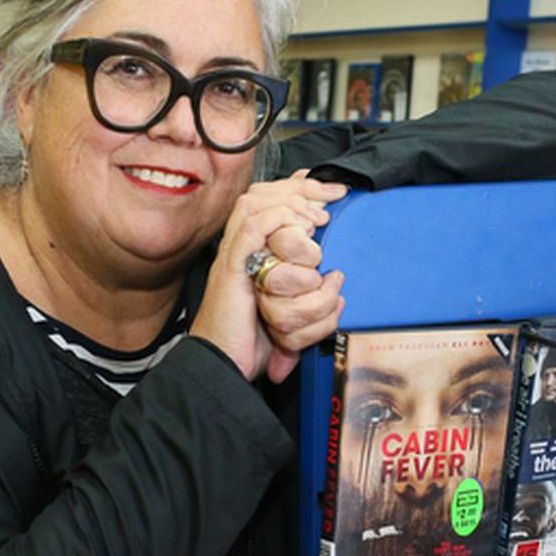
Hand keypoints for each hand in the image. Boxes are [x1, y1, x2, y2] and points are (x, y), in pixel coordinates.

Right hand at [190, 170, 347, 381]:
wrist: (221, 367)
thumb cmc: (250, 343)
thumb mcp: (287, 311)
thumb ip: (305, 294)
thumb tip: (334, 278)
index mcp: (248, 253)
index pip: (268, 200)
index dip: (300, 188)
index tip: (334, 192)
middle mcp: (237, 250)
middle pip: (260, 193)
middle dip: (301, 188)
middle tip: (333, 197)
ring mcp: (232, 258)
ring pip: (255, 205)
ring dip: (292, 205)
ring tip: (318, 220)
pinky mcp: (232, 272)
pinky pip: (250, 230)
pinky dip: (277, 221)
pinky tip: (302, 231)